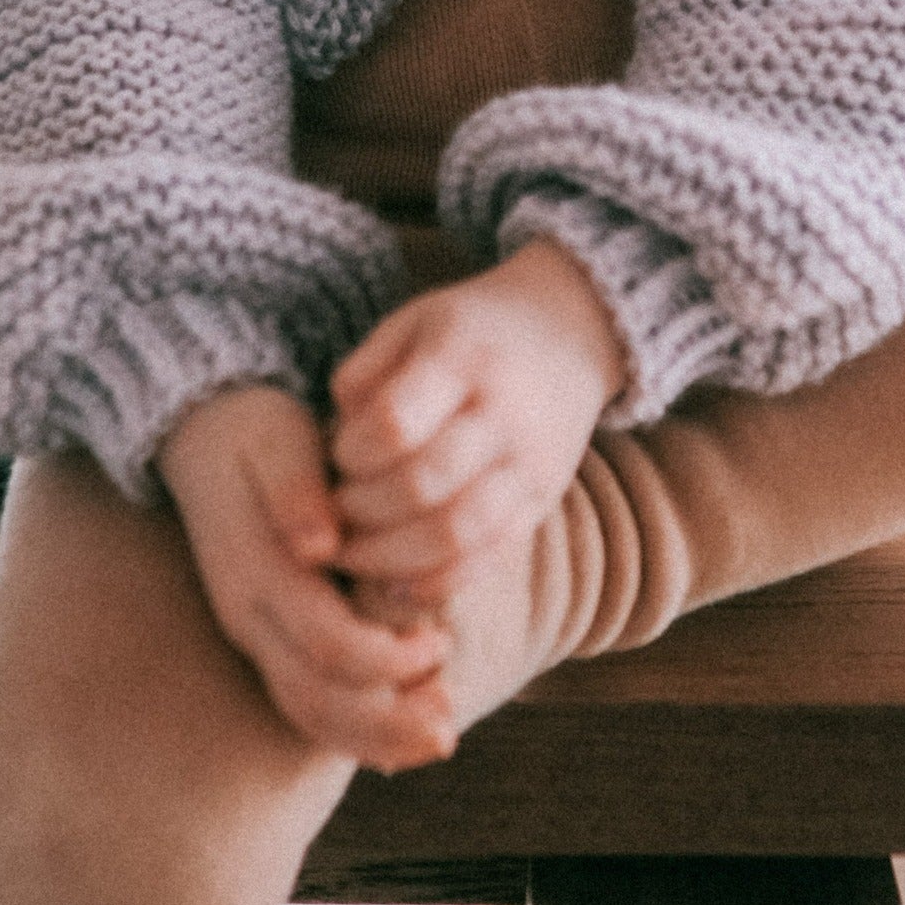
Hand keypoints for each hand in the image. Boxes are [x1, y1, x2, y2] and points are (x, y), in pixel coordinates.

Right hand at [155, 383, 456, 772]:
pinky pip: (302, 702)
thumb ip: (296, 490)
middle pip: (315, 699)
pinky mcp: (264, 636)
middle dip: (387, 721)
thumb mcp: (276, 438)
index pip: (325, 643)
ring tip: (438, 736)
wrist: (199, 436)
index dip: (387, 658)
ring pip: (306, 712)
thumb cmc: (253, 430)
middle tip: (449, 722)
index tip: (439, 640)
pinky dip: (350, 730)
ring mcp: (251, 631)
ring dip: (374, 736)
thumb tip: (320, 544)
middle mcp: (248, 613)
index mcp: (256, 569)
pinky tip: (399, 738)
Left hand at [327, 239, 628, 609]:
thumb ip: (365, 372)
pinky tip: (399, 584)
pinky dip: (439, 582)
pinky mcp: (543, 502)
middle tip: (334, 510)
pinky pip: (490, 559)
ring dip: (391, 557)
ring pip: (456, 534)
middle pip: (421, 485)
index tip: (340, 453)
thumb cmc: (472, 328)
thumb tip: (336, 438)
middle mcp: (503, 414)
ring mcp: (529, 464)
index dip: (352, 452)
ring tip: (354, 554)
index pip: (395, 424)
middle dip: (362, 509)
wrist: (570, 332)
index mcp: (462, 358)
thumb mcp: (413, 320)